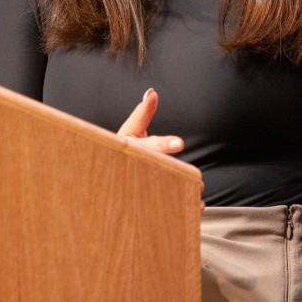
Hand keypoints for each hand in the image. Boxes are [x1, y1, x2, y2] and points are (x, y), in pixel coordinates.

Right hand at [118, 89, 204, 209]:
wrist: (103, 182)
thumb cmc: (121, 152)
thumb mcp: (130, 131)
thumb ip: (143, 114)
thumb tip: (152, 93)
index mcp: (133, 151)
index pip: (149, 147)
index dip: (163, 145)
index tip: (179, 144)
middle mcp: (136, 171)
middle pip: (159, 174)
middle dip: (179, 176)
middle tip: (197, 182)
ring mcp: (140, 190)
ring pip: (163, 194)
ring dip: (183, 194)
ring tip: (197, 194)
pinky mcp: (146, 203)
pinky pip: (165, 208)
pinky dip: (183, 209)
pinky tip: (196, 206)